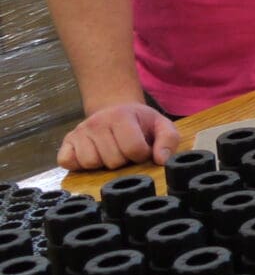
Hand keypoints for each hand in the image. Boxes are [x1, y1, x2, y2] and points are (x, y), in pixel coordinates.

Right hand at [57, 102, 178, 170]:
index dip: (141, 155)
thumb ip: (168, 140)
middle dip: (123, 160)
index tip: (141, 148)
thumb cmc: (139, 122)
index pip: (134, 149)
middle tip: (124, 149)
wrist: (115, 110)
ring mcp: (79, 131)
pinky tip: (92, 154)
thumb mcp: (160, 125)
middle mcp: (97, 122)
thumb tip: (162, 160)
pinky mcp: (66, 142)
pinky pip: (67, 162)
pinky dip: (79, 164)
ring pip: (90, 163)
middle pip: (112, 160)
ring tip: (109, 152)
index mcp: (122, 116)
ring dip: (102, 163)